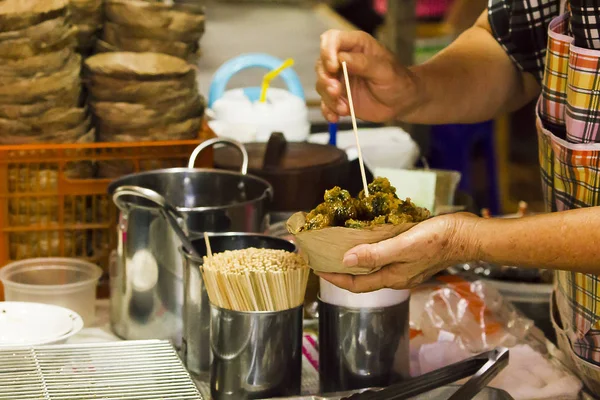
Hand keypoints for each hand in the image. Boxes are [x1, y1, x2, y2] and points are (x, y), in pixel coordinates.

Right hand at [316, 30, 422, 122]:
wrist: (402, 102)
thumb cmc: (398, 81)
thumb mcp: (385, 71)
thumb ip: (364, 64)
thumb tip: (341, 59)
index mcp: (356, 45)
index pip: (331, 39)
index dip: (327, 51)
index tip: (333, 68)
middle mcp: (343, 60)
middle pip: (321, 64)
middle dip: (325, 79)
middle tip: (336, 92)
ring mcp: (340, 79)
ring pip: (321, 85)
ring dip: (329, 98)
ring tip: (344, 109)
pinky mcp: (339, 97)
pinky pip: (325, 103)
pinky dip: (328, 111)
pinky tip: (336, 117)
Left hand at [318, 213, 480, 291]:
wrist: (466, 235)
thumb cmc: (437, 240)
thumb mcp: (403, 245)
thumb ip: (375, 254)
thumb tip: (346, 260)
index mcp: (392, 277)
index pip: (356, 284)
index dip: (335, 279)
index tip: (318, 269)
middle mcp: (397, 276)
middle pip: (363, 278)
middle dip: (342, 271)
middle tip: (325, 258)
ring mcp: (405, 268)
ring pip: (373, 268)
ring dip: (356, 260)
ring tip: (340, 248)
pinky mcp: (412, 257)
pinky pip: (384, 258)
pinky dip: (370, 251)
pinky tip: (367, 239)